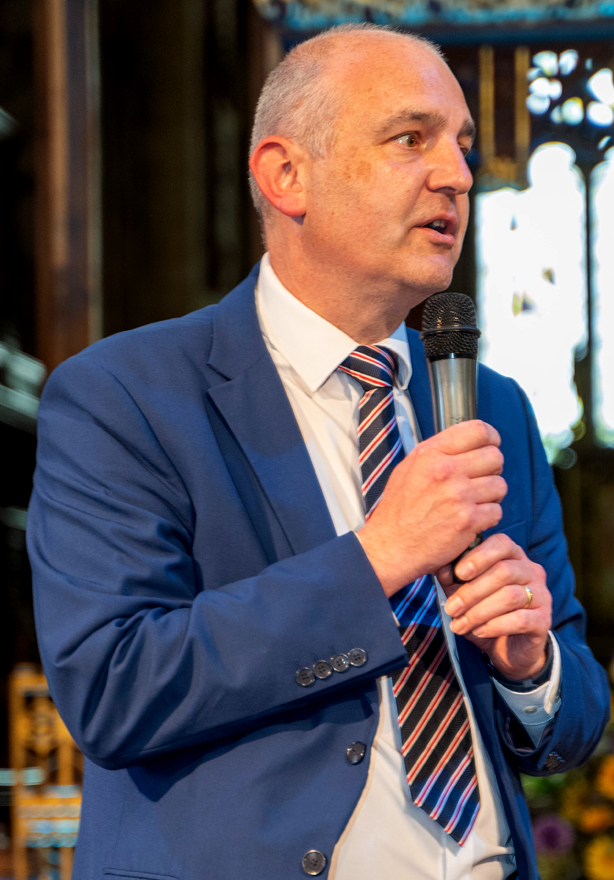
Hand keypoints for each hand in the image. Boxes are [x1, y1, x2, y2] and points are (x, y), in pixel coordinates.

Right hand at [358, 420, 505, 596]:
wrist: (390, 547)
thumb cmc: (398, 511)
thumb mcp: (407, 469)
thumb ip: (437, 453)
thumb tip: (464, 443)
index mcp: (430, 454)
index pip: (478, 430)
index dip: (491, 438)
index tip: (491, 446)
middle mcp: (445, 471)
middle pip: (495, 456)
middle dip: (492, 469)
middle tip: (480, 480)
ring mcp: (458, 496)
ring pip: (499, 485)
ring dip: (491, 496)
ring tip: (473, 503)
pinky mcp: (468, 521)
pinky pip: (496, 511)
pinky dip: (488, 518)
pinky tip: (472, 520)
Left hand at [438, 533, 551, 680]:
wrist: (508, 648)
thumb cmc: (485, 613)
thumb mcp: (463, 592)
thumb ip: (453, 577)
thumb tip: (442, 567)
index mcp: (513, 556)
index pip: (501, 543)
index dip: (479, 556)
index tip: (458, 573)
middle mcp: (531, 571)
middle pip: (503, 572)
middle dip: (471, 591)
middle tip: (451, 608)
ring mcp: (541, 595)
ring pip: (510, 596)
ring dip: (479, 612)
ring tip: (460, 624)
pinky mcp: (544, 620)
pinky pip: (520, 619)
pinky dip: (494, 626)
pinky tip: (479, 631)